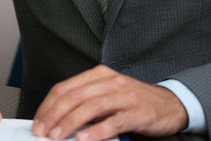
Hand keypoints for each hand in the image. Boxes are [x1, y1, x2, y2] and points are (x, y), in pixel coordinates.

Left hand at [31, 65, 187, 139]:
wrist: (171, 104)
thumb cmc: (135, 102)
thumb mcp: (108, 96)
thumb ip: (85, 103)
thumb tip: (58, 119)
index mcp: (99, 75)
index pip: (65, 87)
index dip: (48, 105)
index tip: (38, 121)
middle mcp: (110, 82)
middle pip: (75, 96)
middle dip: (54, 114)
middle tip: (42, 130)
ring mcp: (125, 96)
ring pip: (91, 107)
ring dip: (70, 122)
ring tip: (57, 135)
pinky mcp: (138, 112)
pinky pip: (113, 121)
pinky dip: (96, 131)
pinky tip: (84, 139)